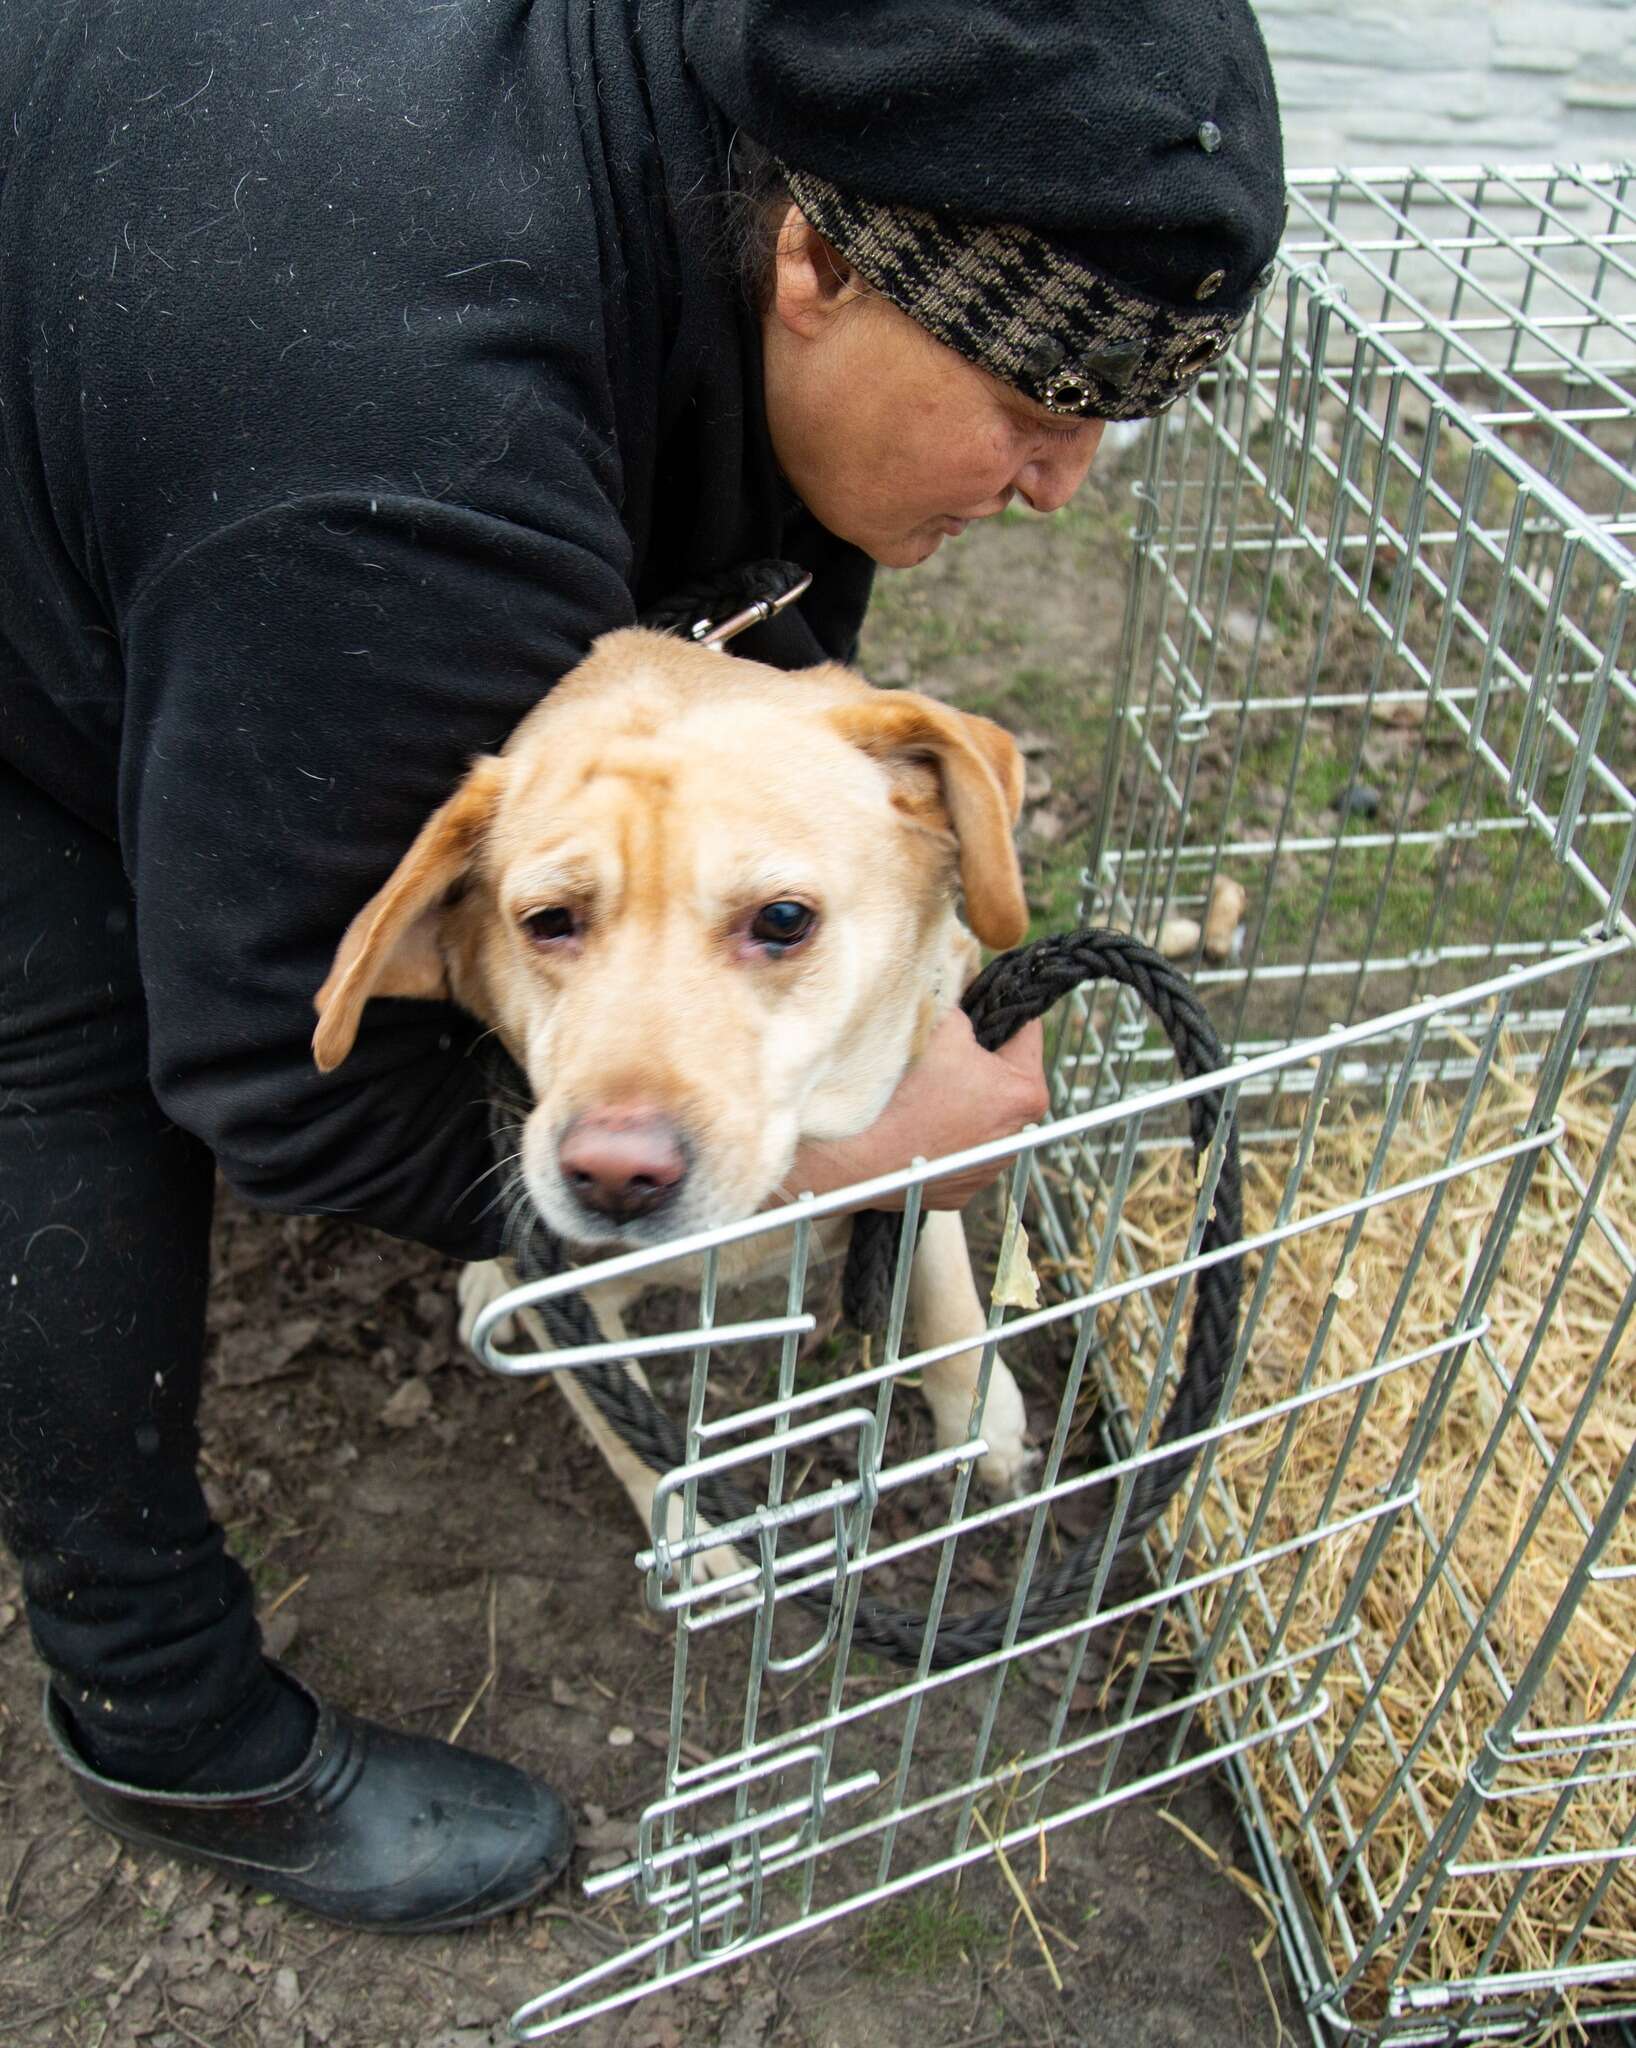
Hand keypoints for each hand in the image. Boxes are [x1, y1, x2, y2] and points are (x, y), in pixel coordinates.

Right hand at [785, 1011, 1048, 1210]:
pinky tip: (912, 1123)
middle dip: (980, 1060)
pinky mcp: (957, 1192)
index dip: (998, 1008)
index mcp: (1025, 1093)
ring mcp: (985, 1172)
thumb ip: (964, 1003)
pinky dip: (941, 1135)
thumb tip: (966, 991)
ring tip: (923, 1091)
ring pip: (980, 1117)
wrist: (850, 1154)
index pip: (1027, 1031)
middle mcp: (1016, 1139)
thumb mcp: (939, 1023)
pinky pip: (957, 1150)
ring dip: (962, 1101)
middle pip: (1004, 1079)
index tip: (975, 1002)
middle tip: (943, 1049)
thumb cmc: (900, 1087)